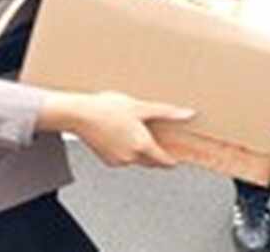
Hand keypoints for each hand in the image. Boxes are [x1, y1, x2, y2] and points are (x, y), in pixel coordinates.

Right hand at [62, 91, 194, 168]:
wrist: (80, 114)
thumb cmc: (109, 109)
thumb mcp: (142, 107)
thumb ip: (167, 113)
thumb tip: (188, 114)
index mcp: (142, 146)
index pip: (163, 161)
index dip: (172, 161)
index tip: (177, 161)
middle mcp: (131, 157)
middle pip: (151, 161)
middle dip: (158, 155)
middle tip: (162, 144)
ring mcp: (117, 160)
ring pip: (136, 159)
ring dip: (141, 151)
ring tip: (140, 134)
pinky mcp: (106, 159)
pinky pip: (123, 158)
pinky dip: (127, 150)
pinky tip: (124, 136)